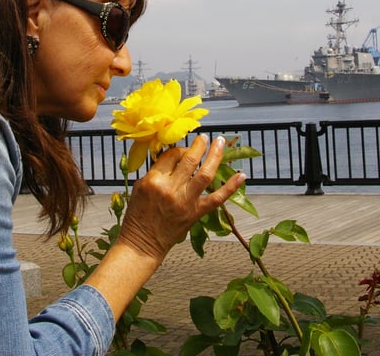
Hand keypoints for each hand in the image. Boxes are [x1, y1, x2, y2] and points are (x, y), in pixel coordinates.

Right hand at [117, 134, 245, 262]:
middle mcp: (171, 189)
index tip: (183, 148)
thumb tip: (173, 157)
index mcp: (154, 180)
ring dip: (215, 155)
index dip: (179, 149)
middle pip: (189, 160)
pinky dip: (231, 187)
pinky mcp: (196, 213)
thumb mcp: (139, 187)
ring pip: (205, 174)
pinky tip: (241, 175)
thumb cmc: (138, 215)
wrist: (143, 243)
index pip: (171, 156)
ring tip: (220, 142)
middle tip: (204, 137)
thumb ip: (156, 171)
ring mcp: (186, 201)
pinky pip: (217, 198)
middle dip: (199, 145)